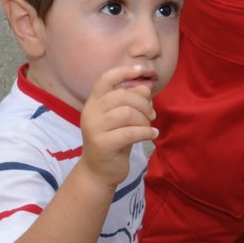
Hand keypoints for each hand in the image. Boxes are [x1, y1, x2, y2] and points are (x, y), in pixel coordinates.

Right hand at [78, 64, 158, 187]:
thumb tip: (146, 87)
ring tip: (149, 127)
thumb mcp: (122, 119)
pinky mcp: (102, 144)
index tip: (141, 70)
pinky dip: (146, 133)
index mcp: (94, 102)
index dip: (124, 72)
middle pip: (122, 96)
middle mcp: (90, 112)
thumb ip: (131, 102)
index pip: (106, 79)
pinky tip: (152, 135)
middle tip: (151, 116)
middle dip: (143, 103)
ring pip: (127, 113)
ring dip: (144, 120)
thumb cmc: (113, 142)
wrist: (99, 172)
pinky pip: (131, 132)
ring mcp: (94, 128)